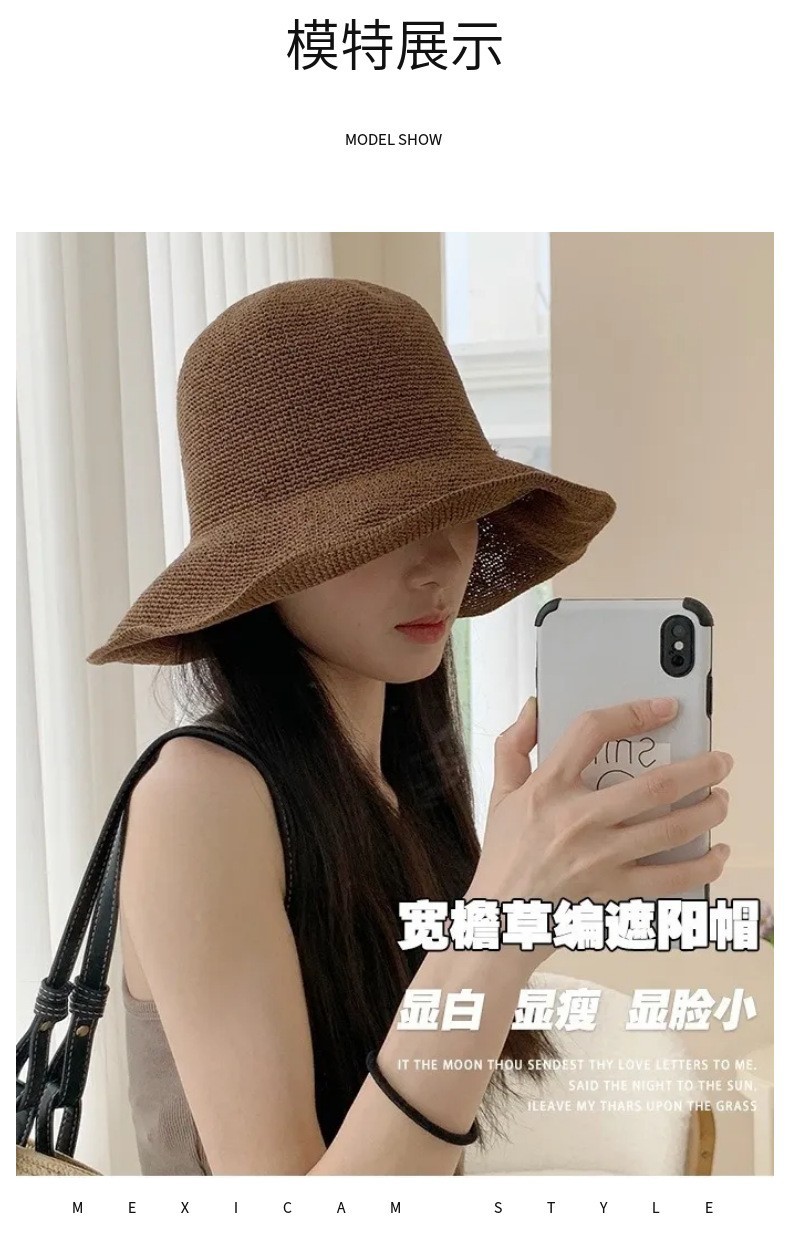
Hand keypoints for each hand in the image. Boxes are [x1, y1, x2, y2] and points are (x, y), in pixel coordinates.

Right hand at [477, 695, 732, 904]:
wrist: (503, 917)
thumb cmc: (505, 854)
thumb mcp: (500, 794)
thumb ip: (513, 746)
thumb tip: (534, 708)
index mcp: (549, 789)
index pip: (592, 733)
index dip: (632, 713)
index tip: (664, 707)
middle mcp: (579, 820)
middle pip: (655, 785)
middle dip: (700, 769)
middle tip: (720, 762)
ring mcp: (601, 858)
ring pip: (673, 829)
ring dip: (709, 811)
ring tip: (720, 800)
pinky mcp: (616, 890)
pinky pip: (672, 878)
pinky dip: (704, 865)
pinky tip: (717, 852)